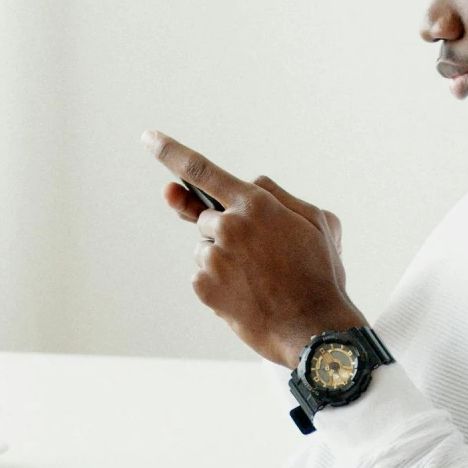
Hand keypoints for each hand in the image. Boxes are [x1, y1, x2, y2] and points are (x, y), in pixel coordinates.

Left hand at [143, 131, 363, 367]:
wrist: (313, 329)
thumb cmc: (320, 274)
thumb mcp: (317, 221)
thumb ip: (278, 195)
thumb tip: (248, 185)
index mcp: (255, 204)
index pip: (203, 170)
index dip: (170, 151)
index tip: (147, 137)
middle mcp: (228, 226)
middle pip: (207, 218)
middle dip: (225, 231)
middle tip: (259, 255)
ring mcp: (213, 258)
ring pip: (205, 248)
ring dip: (224, 258)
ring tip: (260, 280)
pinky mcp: (203, 287)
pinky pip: (203, 276)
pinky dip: (220, 284)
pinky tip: (248, 294)